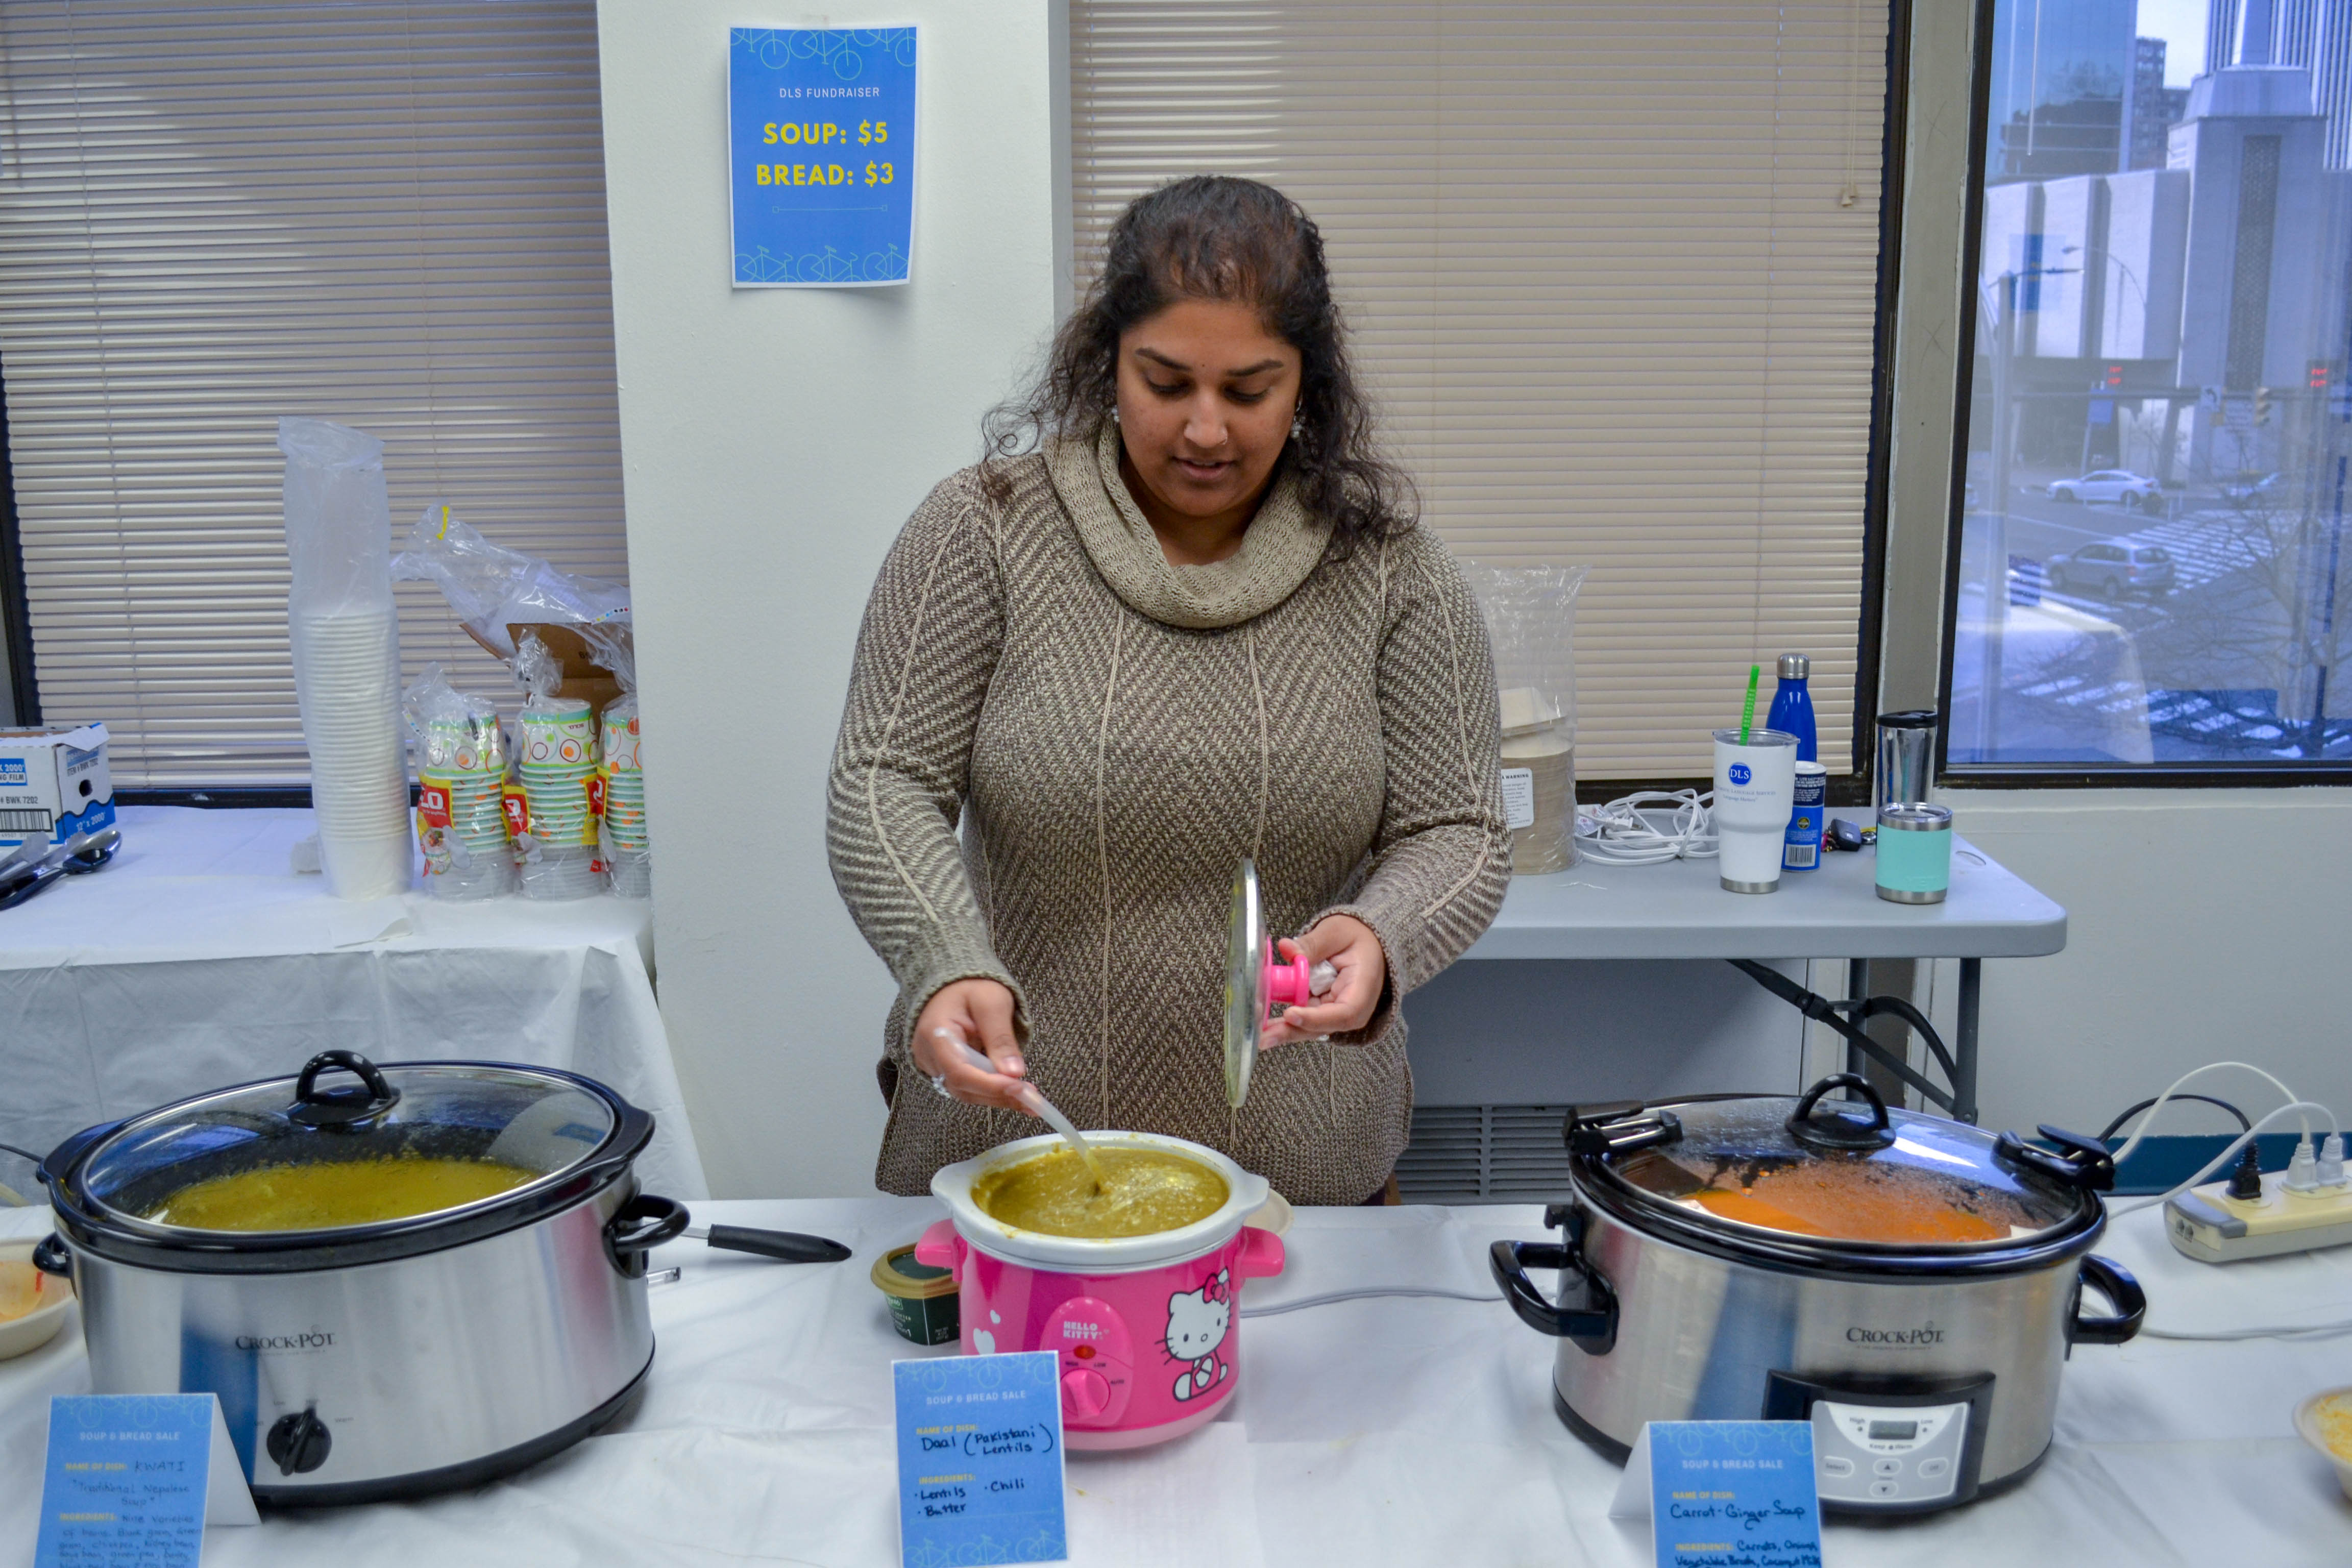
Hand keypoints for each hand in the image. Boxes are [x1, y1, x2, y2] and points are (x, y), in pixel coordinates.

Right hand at [909, 978, 1034, 1112]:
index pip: (957, 1069)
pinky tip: (1013, 1091)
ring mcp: (933, 1063)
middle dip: (997, 1093)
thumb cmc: (972, 987)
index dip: (987, 1084)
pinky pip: (966, 1086)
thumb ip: (1001, 1037)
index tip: (1017, 1087)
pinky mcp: (943, 1069)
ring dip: (997, 1096)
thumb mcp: (992, 1003)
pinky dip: (991, 1090)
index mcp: (935, 1032)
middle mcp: (928, 1053)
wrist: (955, 985)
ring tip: (1029, 1097)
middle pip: (961, 1086)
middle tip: (1031, 1097)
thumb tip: (1014, 1072)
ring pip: (965, 1091)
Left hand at [1259, 914, 1384, 1048]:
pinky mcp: (1322, 1010)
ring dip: (1284, 1030)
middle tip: (1264, 1034)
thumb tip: (1287, 948)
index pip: (1344, 1012)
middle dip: (1292, 1030)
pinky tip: (1263, 1025)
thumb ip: (1313, 943)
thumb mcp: (1337, 932)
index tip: (1290, 1013)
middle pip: (1322, 1026)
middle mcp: (1352, 1008)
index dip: (1316, 1018)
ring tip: (1258, 1032)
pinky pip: (1303, 1018)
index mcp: (1363, 988)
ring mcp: (1336, 1012)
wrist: (1367, 943)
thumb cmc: (1358, 937)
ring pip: (1309, 1027)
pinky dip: (1284, 1021)